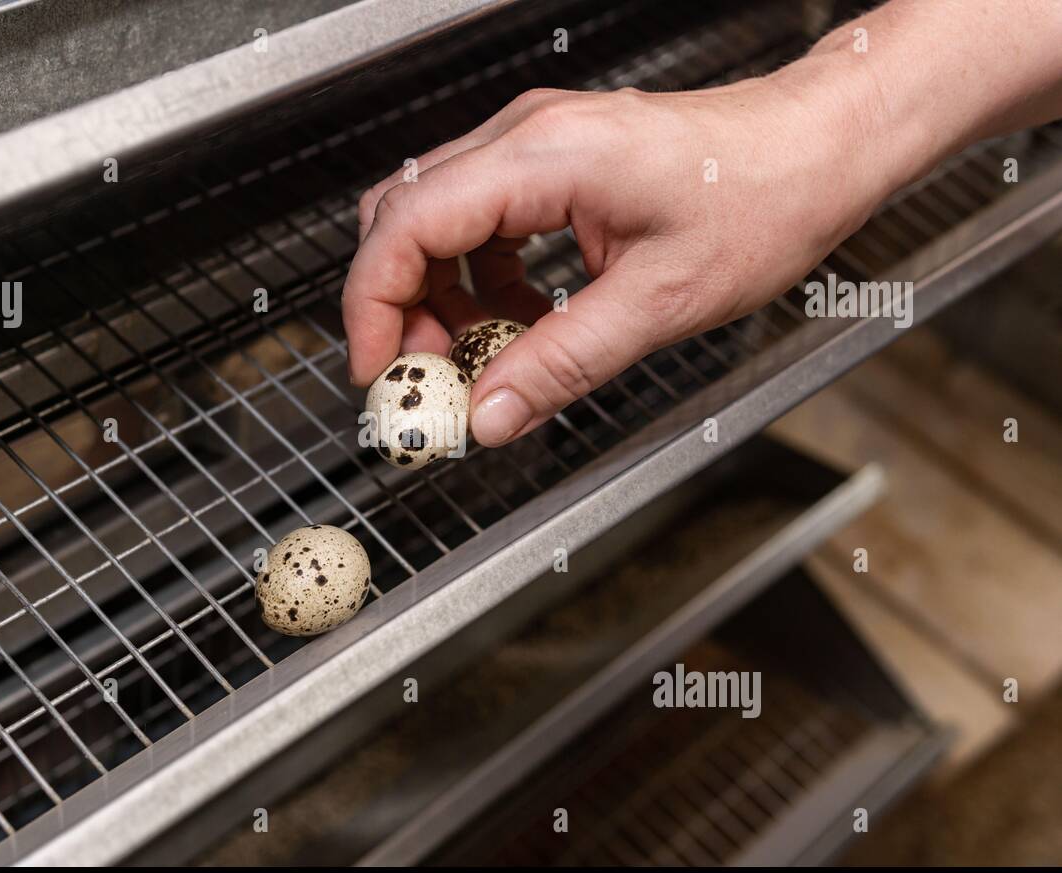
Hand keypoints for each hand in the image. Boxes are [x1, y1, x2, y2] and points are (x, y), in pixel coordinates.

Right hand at [341, 71, 894, 445]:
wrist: (818, 149)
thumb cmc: (763, 197)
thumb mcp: (660, 302)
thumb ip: (562, 363)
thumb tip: (490, 415)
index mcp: (544, 158)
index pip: (407, 224)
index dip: (374, 305)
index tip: (378, 370)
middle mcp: (526, 138)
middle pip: (404, 218)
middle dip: (398, 307)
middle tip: (424, 377)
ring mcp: (536, 146)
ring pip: (437, 222)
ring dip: (439, 298)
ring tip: (475, 360)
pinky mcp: (553, 167)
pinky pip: (481, 224)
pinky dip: (479, 282)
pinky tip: (517, 324)